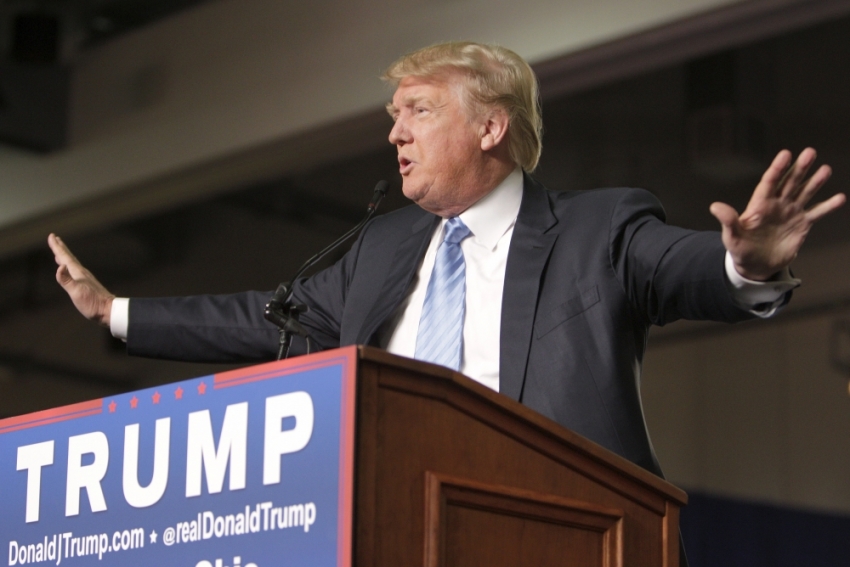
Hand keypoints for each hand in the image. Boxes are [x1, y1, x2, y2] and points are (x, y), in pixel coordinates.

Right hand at [48, 233, 114, 326]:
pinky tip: (69, 270)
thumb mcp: (76, 292)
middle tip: (54, 238)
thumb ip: (66, 280)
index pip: (65, 257)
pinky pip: (74, 272)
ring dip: (65, 257)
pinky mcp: (86, 285)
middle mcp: (81, 273)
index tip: (51, 236)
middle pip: (69, 258)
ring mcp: (85, 279)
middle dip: (61, 248)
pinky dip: (69, 267)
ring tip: (59, 252)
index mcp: (78, 273)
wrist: (108, 311)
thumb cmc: (92, 303)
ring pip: (72, 264)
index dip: (57, 247)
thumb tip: (59, 266)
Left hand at [710, 148, 845, 280]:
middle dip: (800, 168)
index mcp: (760, 205)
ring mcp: (791, 213)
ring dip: (815, 182)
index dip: (777, 168)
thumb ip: (727, 220)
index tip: (786, 154)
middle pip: (790, 182)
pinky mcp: (802, 224)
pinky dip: (828, 206)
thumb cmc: (741, 249)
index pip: (769, 182)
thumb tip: (714, 206)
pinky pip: (817, 213)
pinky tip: (839, 198)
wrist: (756, 265)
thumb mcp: (731, 236)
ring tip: (825, 169)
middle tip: (810, 152)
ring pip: (805, 193)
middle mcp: (777, 205)